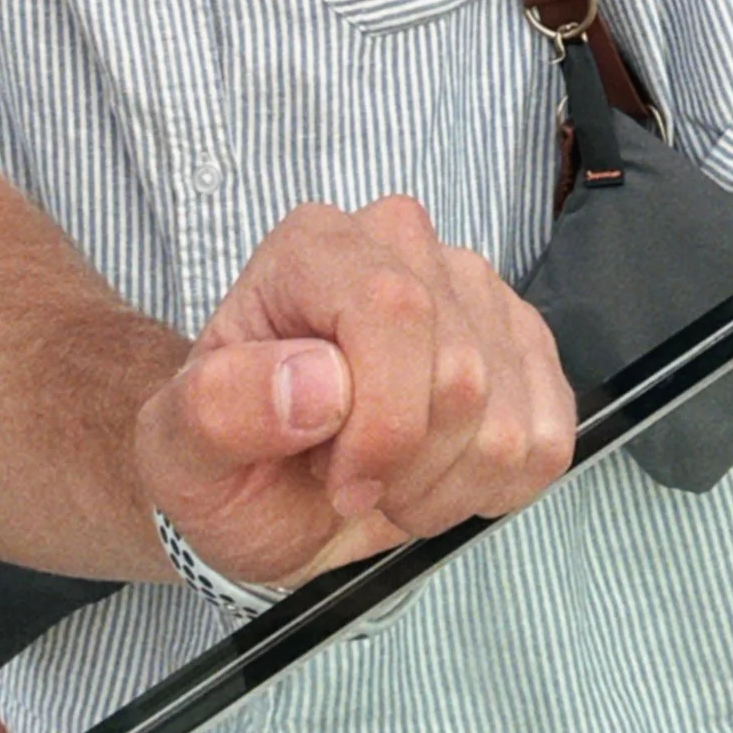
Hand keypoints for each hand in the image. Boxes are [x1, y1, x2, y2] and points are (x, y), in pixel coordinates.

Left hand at [133, 196, 574, 590]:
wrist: (263, 488)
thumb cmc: (223, 457)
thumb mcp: (182, 447)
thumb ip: (224, 406)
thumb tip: (319, 383)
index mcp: (316, 247)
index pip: (396, 310)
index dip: (381, 424)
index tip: (338, 483)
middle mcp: (402, 244)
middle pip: (461, 373)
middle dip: (410, 467)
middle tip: (354, 482)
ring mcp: (473, 289)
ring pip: (509, 417)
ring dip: (450, 485)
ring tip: (391, 479)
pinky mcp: (523, 343)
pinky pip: (550, 437)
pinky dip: (497, 486)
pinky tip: (440, 474)